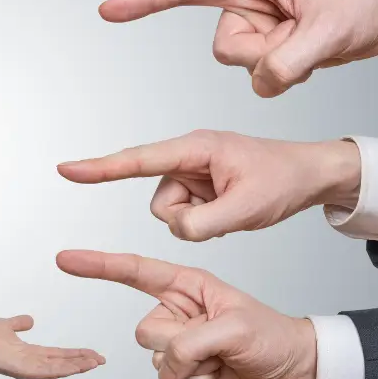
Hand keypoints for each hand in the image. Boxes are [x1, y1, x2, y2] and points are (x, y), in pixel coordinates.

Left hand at [0, 315, 105, 378]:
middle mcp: (31, 362)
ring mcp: (27, 368)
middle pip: (62, 363)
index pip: (58, 354)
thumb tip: (30, 320)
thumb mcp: (7, 325)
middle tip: (101, 360)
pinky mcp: (21, 370)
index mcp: (30, 353)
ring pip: (58, 369)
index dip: (75, 354)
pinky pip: (46, 370)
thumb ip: (19, 323)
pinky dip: (63, 369)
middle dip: (82, 362)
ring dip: (77, 366)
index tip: (92, 353)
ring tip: (95, 363)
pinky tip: (77, 367)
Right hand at [57, 249, 316, 378]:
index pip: (134, 271)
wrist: (291, 373)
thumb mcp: (237, 328)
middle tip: (214, 345)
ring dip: (189, 369)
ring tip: (221, 361)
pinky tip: (217, 376)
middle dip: (177, 344)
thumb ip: (193, 339)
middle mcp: (177, 311)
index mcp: (187, 285)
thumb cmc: (271, 336)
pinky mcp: (183, 372)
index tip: (65, 259)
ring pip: (154, 360)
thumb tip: (168, 358)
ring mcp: (178, 343)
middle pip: (144, 329)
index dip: (98, 265)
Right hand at [58, 129, 360, 241]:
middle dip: (188, 218)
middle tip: (229, 212)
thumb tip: (176, 229)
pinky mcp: (199, 187)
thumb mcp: (247, 208)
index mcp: (195, 149)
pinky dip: (206, 222)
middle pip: (161, 203)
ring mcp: (193, 173)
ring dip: (199, 222)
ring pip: (172, 214)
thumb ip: (203, 223)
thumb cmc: (283, 180)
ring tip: (234, 210)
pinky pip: (186, 217)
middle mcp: (188, 157)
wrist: (310, 175)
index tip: (67, 170)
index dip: (100, 168)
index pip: (137, 160)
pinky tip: (231, 212)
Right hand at [99, 0, 377, 96]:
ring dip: (278, 69)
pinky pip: (259, 80)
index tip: (109, 11)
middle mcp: (243, 3)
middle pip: (224, 48)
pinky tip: (309, 59)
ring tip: (312, 47)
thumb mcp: (330, 31)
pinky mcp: (263, 49)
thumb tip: (262, 82)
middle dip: (262, 57)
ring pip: (242, 68)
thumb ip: (291, 59)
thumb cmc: (358, 4)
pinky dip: (286, 79)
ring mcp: (252, 28)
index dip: (145, 0)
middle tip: (305, 40)